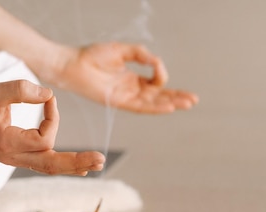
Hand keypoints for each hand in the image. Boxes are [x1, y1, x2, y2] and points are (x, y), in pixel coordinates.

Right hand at [0, 80, 104, 174]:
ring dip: (73, 165)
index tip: (48, 98)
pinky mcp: (18, 157)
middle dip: (76, 162)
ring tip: (95, 164)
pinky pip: (44, 164)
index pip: (42, 137)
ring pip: (49, 167)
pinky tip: (79, 167)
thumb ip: (21, 89)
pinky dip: (61, 165)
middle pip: (50, 164)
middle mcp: (13, 157)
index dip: (52, 116)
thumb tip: (49, 95)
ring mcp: (16, 160)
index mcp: (7, 143)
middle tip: (100, 160)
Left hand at [53, 42, 198, 112]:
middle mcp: (130, 90)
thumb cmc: (92, 56)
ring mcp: (125, 97)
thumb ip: (143, 55)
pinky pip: (140, 107)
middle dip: (176, 97)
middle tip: (193, 100)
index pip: (154, 83)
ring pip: (152, 103)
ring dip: (170, 103)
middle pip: (158, 96)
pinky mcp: (118, 102)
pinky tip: (168, 107)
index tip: (158, 66)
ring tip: (187, 104)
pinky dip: (154, 107)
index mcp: (131, 78)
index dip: (161, 75)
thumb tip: (157, 65)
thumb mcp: (123, 50)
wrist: (73, 65)